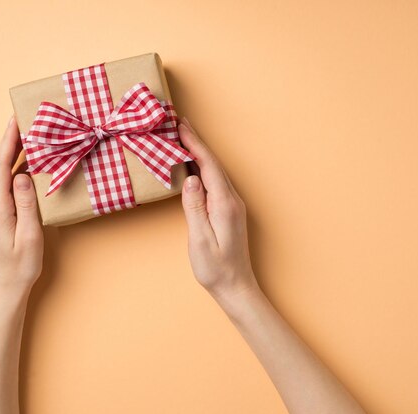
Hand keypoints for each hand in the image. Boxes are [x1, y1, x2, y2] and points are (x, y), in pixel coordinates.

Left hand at [0, 117, 42, 303]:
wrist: (3, 289)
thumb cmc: (20, 267)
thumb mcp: (30, 237)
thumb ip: (27, 205)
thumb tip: (23, 175)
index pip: (0, 166)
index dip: (8, 141)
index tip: (16, 120)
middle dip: (8, 141)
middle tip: (23, 120)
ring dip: (8, 153)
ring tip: (24, 136)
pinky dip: (9, 168)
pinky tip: (22, 164)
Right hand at [178, 118, 257, 301]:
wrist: (236, 286)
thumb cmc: (216, 269)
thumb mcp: (200, 240)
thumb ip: (195, 208)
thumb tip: (190, 178)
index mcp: (224, 205)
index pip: (209, 167)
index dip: (195, 145)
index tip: (182, 127)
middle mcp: (232, 201)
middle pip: (214, 164)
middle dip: (197, 142)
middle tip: (181, 123)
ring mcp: (233, 206)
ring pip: (215, 172)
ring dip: (200, 154)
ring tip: (185, 138)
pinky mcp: (229, 212)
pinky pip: (216, 182)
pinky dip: (204, 169)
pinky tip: (194, 166)